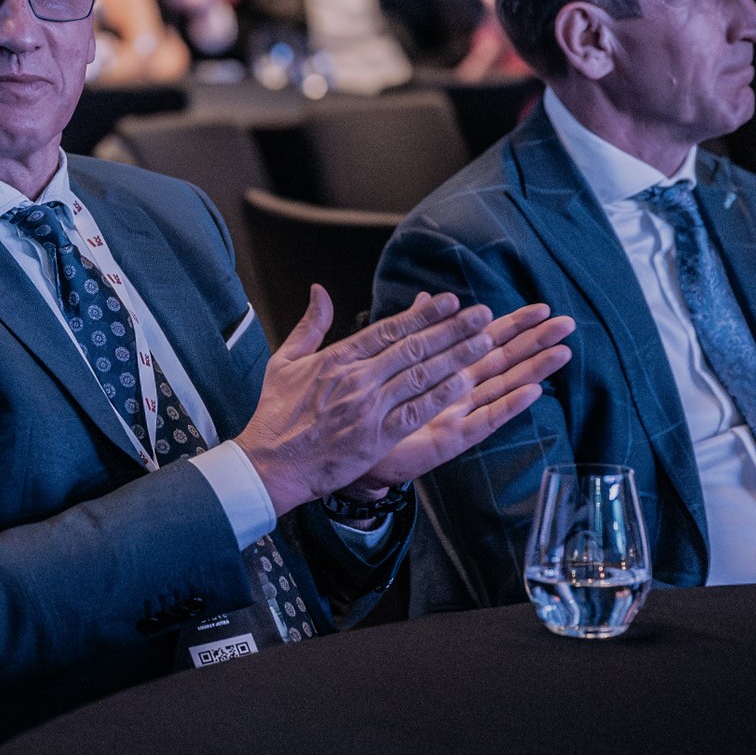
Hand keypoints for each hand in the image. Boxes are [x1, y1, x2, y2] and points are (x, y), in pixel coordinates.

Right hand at [232, 289, 503, 516]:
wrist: (270, 464)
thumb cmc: (276, 415)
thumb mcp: (284, 361)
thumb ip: (309, 325)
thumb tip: (319, 290)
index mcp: (338, 358)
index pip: (389, 329)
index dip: (423, 314)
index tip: (449, 301)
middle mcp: (357, 379)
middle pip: (414, 347)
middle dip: (452, 329)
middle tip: (482, 314)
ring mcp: (369, 408)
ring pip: (421, 376)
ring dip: (456, 358)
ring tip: (485, 342)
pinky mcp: (376, 437)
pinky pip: (417, 411)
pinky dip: (442, 395)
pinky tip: (465, 383)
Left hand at [342, 305, 572, 497]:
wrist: (352, 446)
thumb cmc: (373, 406)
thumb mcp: (391, 361)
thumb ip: (413, 330)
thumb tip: (425, 298)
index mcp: (448, 368)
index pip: (487, 339)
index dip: (514, 324)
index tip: (541, 308)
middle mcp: (461, 389)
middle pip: (505, 360)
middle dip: (536, 342)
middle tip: (567, 324)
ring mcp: (460, 413)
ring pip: (504, 386)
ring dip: (534, 370)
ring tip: (562, 352)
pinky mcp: (453, 438)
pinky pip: (485, 420)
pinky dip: (509, 406)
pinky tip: (533, 392)